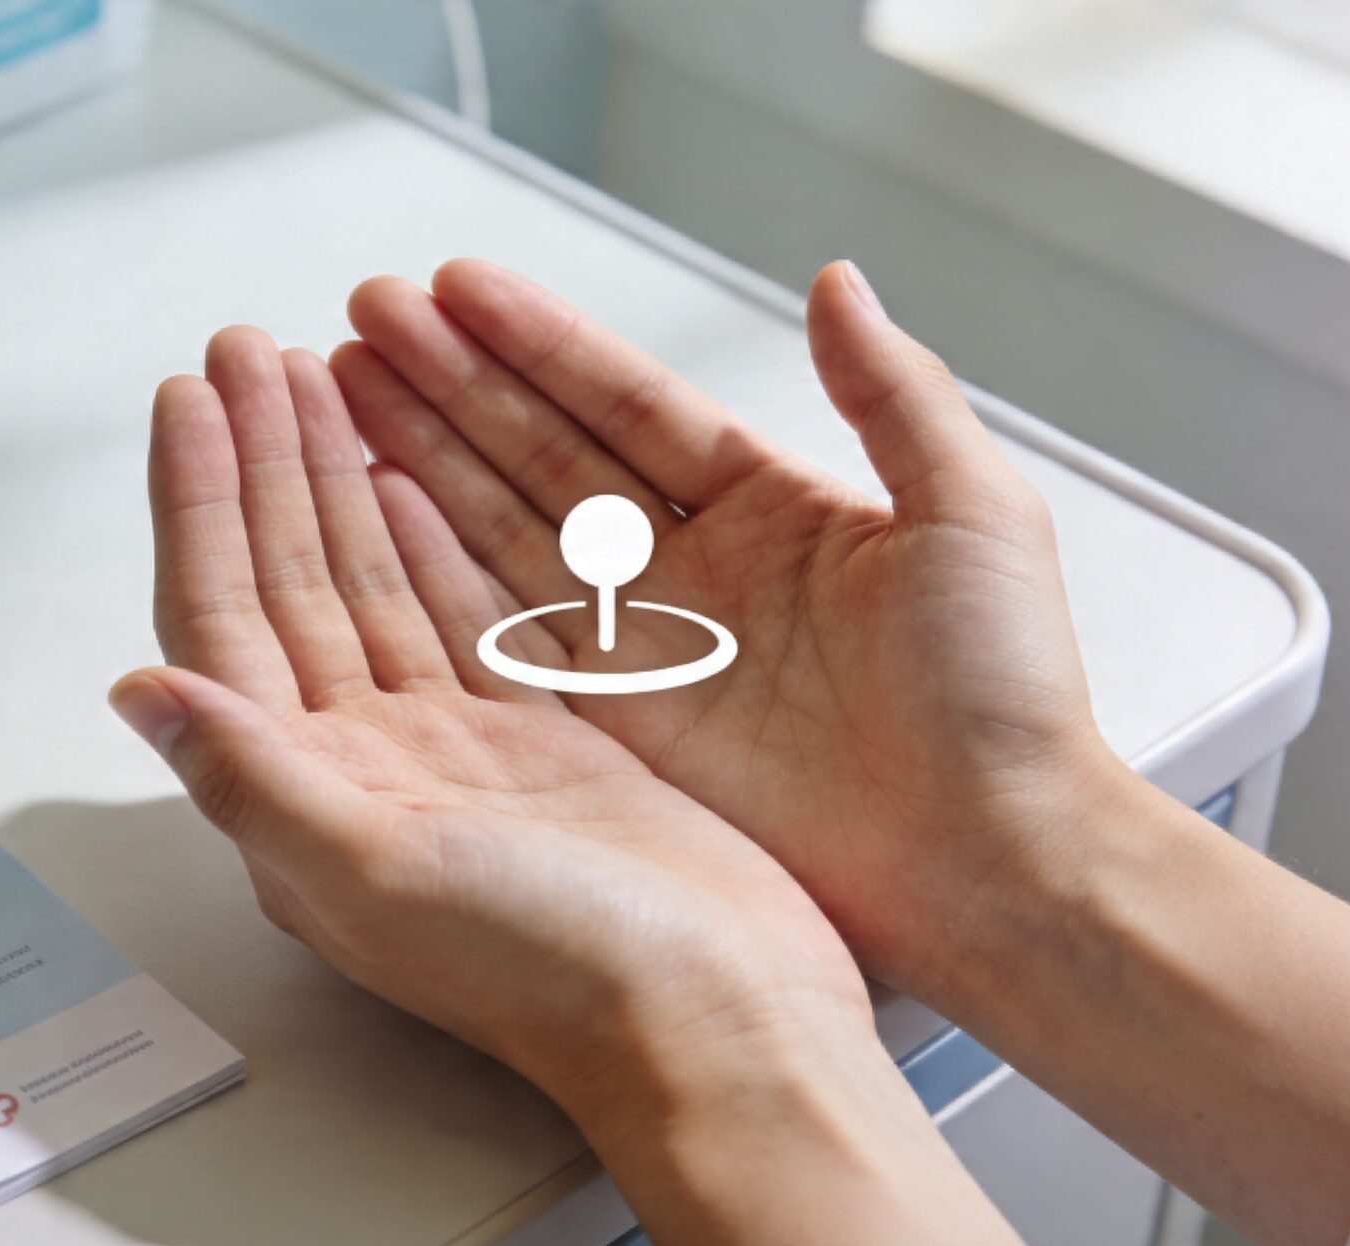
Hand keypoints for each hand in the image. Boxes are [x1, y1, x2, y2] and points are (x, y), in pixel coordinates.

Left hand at [111, 326, 872, 1122]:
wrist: (719, 1021)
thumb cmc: (553, 969)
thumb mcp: (378, 868)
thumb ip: (253, 774)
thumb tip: (139, 688)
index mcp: (306, 799)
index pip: (224, 619)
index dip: (200, 503)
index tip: (188, 397)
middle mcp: (361, 771)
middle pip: (288, 581)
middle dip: (263, 461)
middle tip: (246, 348)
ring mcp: (447, 754)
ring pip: (368, 584)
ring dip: (331, 481)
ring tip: (311, 374)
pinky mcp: (531, 745)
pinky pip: (456, 613)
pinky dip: (426, 538)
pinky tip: (402, 472)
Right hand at [330, 260, 1110, 999]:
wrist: (994, 860)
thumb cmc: (1005, 696)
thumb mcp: (972, 513)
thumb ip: (893, 394)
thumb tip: (836, 282)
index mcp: (773, 507)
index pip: (629, 402)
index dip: (541, 342)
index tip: (458, 288)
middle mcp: (694, 571)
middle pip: (547, 452)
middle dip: (455, 382)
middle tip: (369, 317)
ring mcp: (647, 649)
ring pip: (508, 528)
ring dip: (425, 456)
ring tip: (345, 388)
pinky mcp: (617, 729)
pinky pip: (508, 632)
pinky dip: (441, 572)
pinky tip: (377, 511)